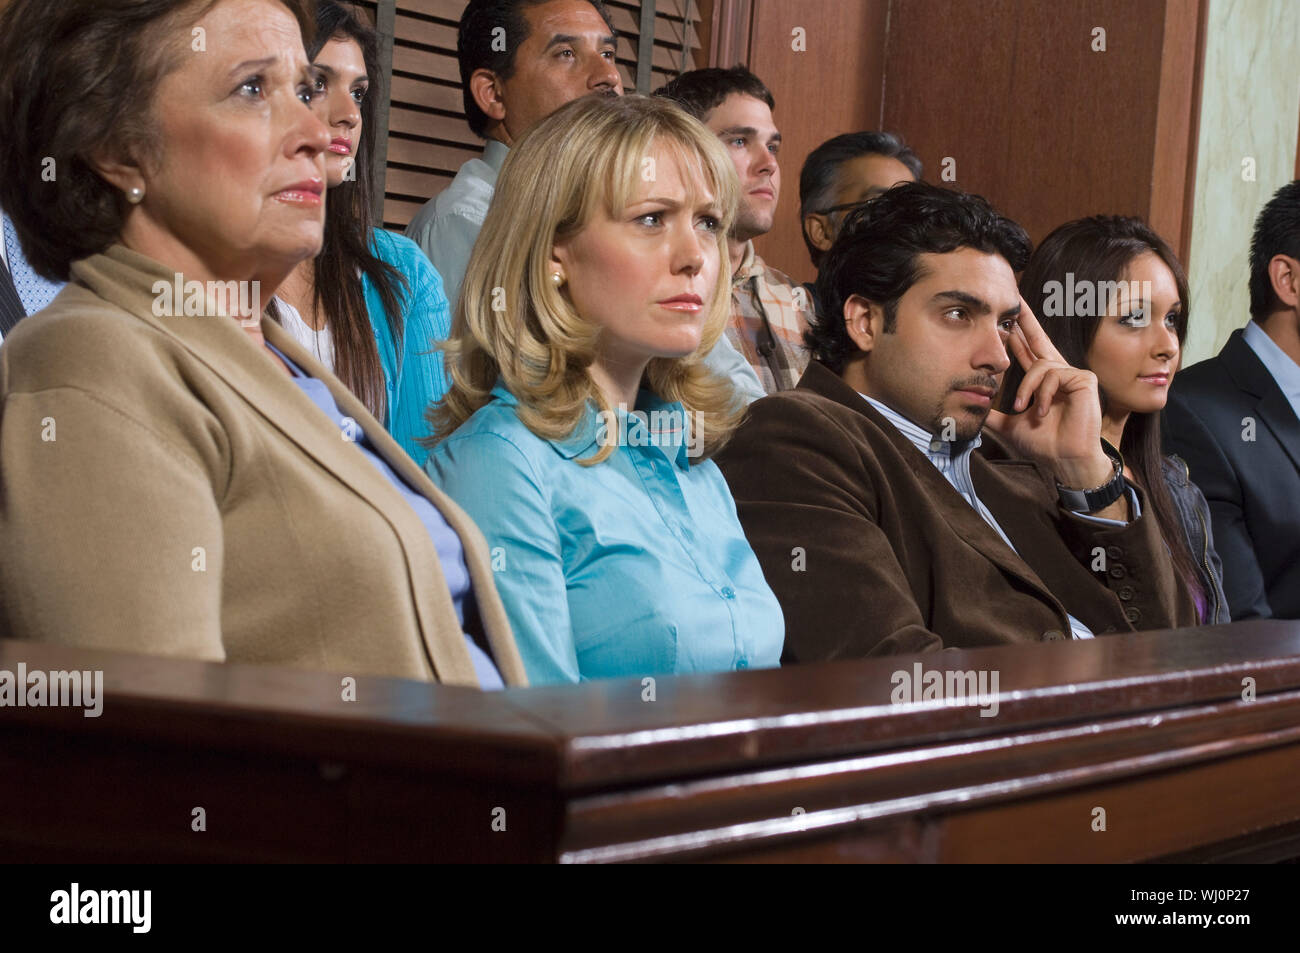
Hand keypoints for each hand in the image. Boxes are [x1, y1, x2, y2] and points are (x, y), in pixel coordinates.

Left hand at [985, 297, 1111, 488]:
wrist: (1062, 460)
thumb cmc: (1042, 444)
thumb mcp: (1008, 425)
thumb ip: (991, 413)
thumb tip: (970, 407)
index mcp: (1041, 380)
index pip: (1026, 350)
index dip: (1017, 333)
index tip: (1006, 315)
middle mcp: (1057, 372)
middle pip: (1039, 338)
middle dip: (1026, 319)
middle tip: (1015, 299)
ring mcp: (1072, 374)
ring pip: (1039, 365)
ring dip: (1027, 388)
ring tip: (1024, 409)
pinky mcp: (1084, 379)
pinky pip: (1054, 375)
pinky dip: (1043, 393)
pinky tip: (1042, 411)